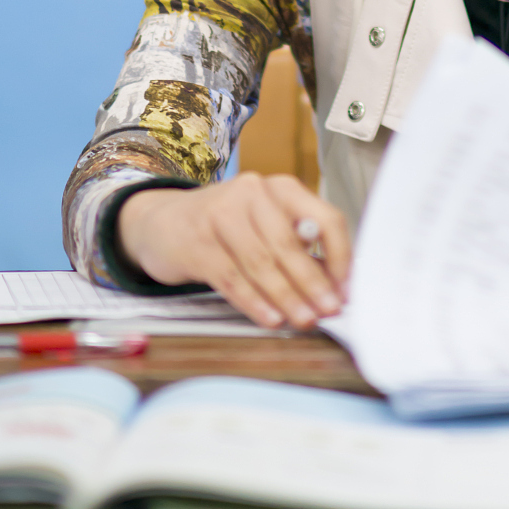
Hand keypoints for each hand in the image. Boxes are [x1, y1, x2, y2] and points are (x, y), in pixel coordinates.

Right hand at [117, 175, 351, 329]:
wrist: (163, 222)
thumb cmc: (226, 227)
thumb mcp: (264, 225)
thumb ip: (297, 248)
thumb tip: (333, 286)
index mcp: (281, 188)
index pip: (324, 218)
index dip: (339, 255)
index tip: (345, 288)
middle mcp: (253, 193)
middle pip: (290, 243)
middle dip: (312, 283)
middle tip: (328, 311)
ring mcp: (221, 214)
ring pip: (261, 263)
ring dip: (286, 297)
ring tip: (303, 320)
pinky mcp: (197, 242)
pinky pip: (232, 278)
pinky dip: (254, 302)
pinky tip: (270, 319)